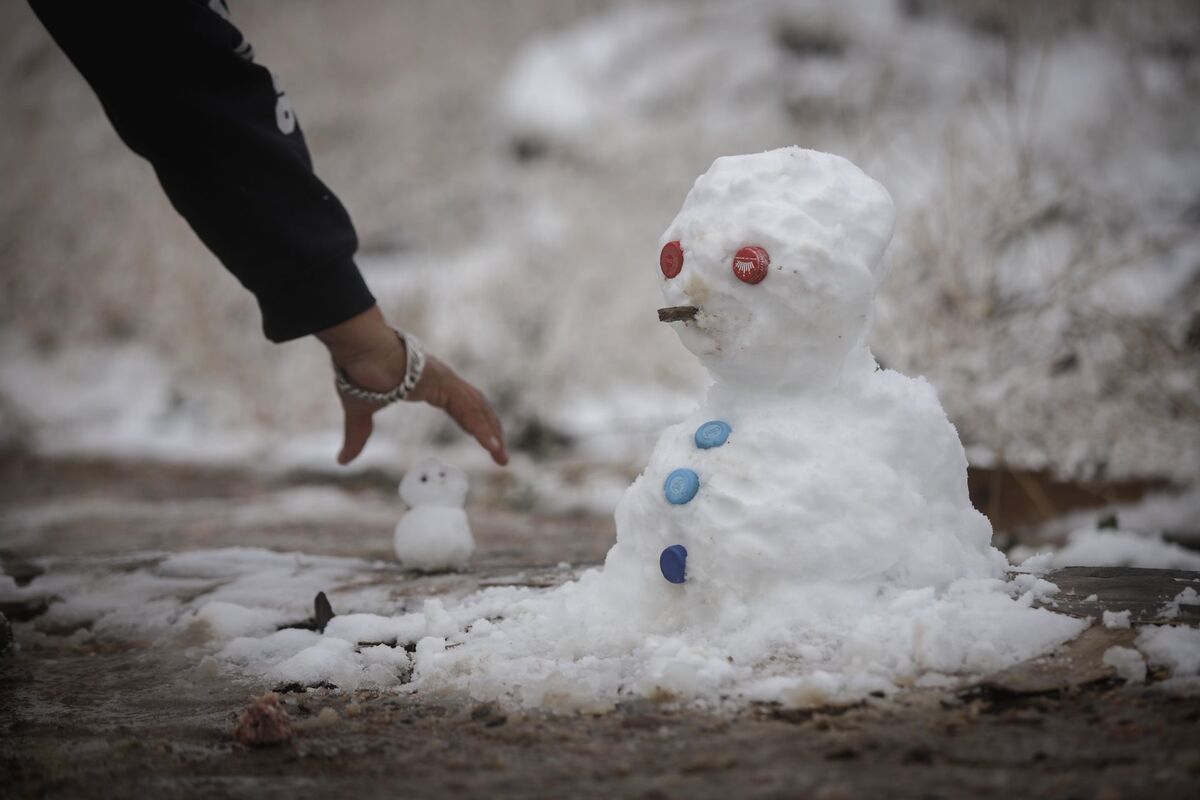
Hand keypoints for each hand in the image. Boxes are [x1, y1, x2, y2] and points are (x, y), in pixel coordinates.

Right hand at [316, 307, 507, 466]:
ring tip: (501, 457)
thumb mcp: (360, 412)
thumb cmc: (358, 371)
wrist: (358, 348)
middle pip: (477, 408)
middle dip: (491, 431)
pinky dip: (481, 427)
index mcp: (430, 384)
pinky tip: (490, 445)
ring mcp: (445, 378)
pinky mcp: (443, 382)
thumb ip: (357, 436)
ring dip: (491, 433)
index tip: (486, 443)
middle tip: (500, 456)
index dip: (474, 426)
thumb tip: (343, 460)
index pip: (461, 408)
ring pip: (477, 408)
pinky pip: (468, 408)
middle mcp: (443, 379)